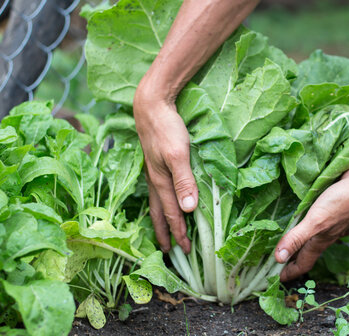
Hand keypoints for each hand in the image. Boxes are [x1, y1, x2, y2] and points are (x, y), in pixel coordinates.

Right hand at [133, 82, 197, 253]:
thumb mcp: (178, 154)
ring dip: (160, 221)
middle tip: (169, 252)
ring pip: (156, 203)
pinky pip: (157, 191)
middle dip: (165, 233)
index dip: (179, 232)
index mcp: (161, 182)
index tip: (186, 250)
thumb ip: (184, 180)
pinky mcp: (156, 163)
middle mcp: (155, 180)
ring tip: (164, 233)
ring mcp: (154, 172)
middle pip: (158, 213)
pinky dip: (160, 204)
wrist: (151, 106)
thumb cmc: (166, 128)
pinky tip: (164, 202)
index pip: (171, 214)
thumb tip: (188, 208)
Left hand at [275, 163, 348, 280]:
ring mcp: (327, 220)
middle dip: (289, 259)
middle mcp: (323, 233)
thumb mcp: (315, 222)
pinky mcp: (327, 207)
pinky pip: (311, 219)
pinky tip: (295, 214)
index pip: (303, 263)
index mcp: (320, 241)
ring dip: (295, 240)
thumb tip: (278, 259)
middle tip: (271, 261)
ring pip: (309, 236)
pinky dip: (300, 222)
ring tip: (279, 239)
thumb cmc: (343, 202)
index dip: (289, 273)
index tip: (275, 280)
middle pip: (304, 251)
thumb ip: (296, 238)